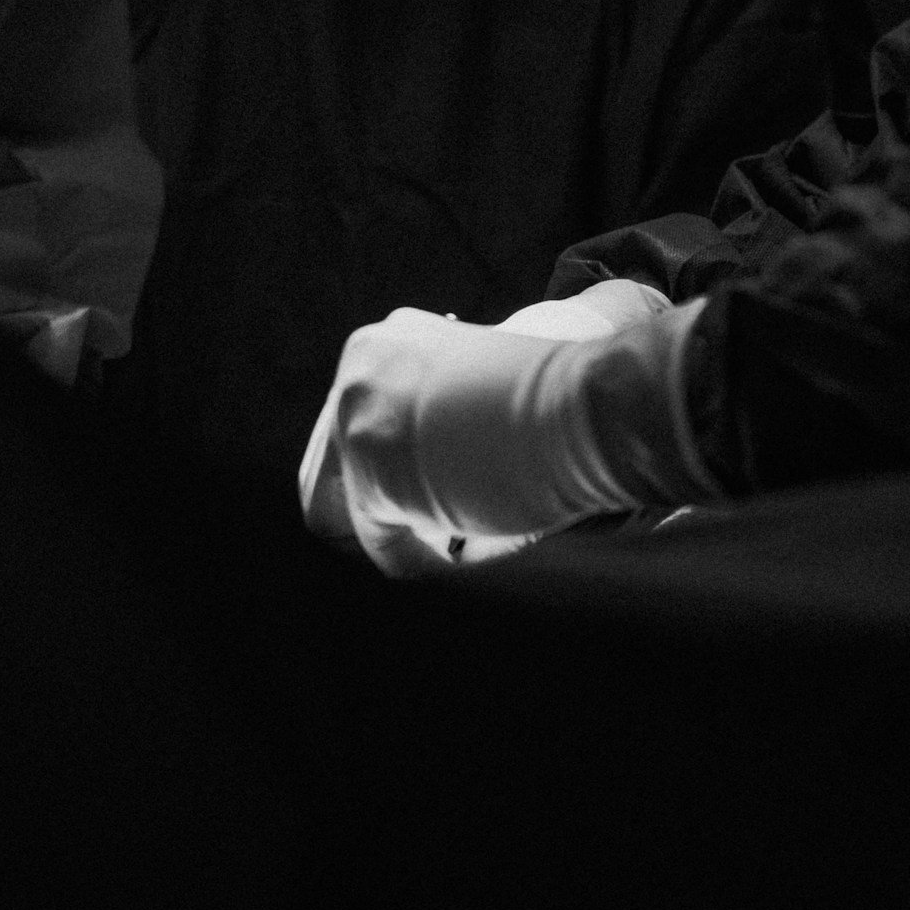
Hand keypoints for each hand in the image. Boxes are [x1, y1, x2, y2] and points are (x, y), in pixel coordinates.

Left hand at [299, 291, 706, 576]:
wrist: (585, 403)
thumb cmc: (554, 408)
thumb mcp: (471, 401)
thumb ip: (424, 437)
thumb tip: (414, 522)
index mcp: (382, 346)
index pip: (349, 432)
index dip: (388, 482)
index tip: (437, 508)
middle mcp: (355, 371)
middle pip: (323, 474)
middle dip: (370, 519)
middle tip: (429, 543)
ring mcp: (354, 419)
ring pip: (342, 517)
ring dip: (394, 543)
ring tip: (454, 546)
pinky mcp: (369, 474)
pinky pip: (382, 548)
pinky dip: (424, 564)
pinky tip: (472, 549)